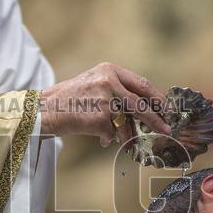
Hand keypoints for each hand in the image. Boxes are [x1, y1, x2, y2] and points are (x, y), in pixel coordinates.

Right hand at [40, 62, 170, 145]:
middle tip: (167, 129)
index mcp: (109, 70)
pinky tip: (99, 139)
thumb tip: (144, 106)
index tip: (167, 108)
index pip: (142, 84)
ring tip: (128, 142)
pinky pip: (112, 134)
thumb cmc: (69, 99)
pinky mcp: (100, 119)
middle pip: (142, 103)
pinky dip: (108, 139)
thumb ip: (117, 89)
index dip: (157, 98)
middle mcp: (109, 82)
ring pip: (128, 123)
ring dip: (129, 135)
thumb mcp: (94, 83)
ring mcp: (106, 100)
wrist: (45, 109)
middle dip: (156, 119)